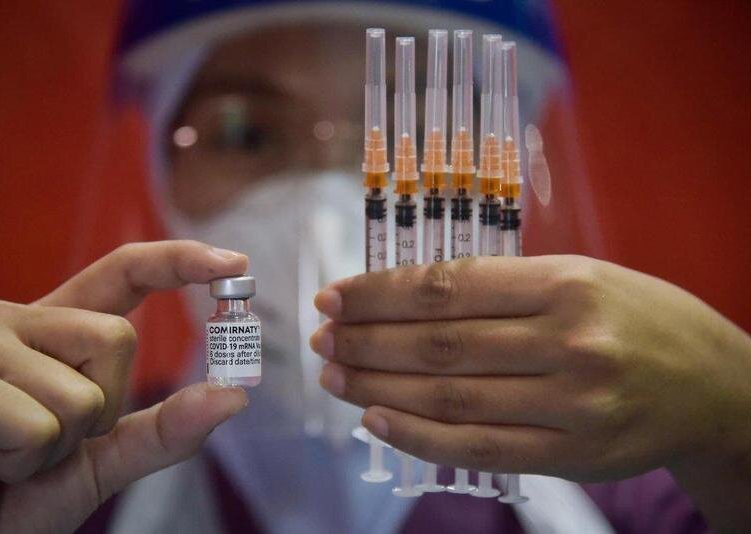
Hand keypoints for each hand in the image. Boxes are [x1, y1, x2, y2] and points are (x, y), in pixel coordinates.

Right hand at [0, 241, 248, 533]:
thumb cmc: (13, 495)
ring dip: (53, 449)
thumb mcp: (102, 460)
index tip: (234, 263)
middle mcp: (15, 321)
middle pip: (117, 338)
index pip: (124, 274)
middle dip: (98, 410)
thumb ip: (165, 429)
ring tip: (1, 455)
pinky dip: (19, 463)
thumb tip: (233, 397)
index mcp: (53, 332)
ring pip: (82, 393)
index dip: (178, 261)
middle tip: (41, 442)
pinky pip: (35, 426)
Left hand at [311, 256, 750, 526]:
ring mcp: (570, 404)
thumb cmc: (637, 318)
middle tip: (323, 337)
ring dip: (378, 387)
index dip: (380, 294)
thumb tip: (408, 297)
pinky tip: (377, 419)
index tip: (335, 295)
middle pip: (439, 344)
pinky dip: (419, 436)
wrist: (713, 386)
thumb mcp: (580, 276)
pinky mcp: (570, 454)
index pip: (448, 288)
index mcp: (565, 284)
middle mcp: (567, 342)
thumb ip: (502, 287)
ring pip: (449, 397)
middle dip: (367, 340)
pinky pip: (478, 448)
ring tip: (335, 374)